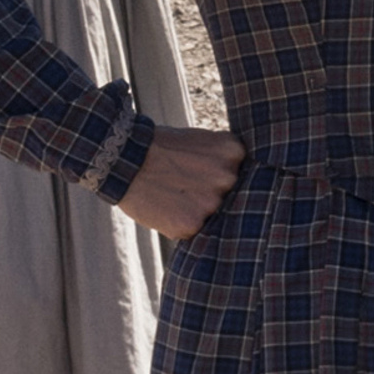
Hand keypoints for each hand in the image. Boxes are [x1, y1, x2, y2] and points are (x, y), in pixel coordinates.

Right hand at [117, 124, 246, 239]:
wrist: (126, 159)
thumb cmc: (165, 149)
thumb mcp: (203, 142)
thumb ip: (226, 160)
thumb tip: (247, 181)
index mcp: (234, 153)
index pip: (243, 175)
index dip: (221, 176)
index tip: (204, 172)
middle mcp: (228, 178)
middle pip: (231, 197)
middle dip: (211, 194)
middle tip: (186, 184)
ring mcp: (211, 202)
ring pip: (213, 216)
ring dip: (197, 211)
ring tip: (174, 194)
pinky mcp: (191, 225)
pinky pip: (195, 231)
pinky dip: (181, 223)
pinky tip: (167, 207)